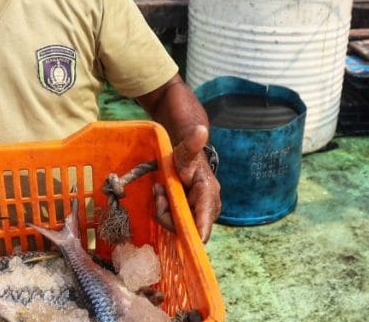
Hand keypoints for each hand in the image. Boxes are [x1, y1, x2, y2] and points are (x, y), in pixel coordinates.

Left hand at [153, 125, 219, 241]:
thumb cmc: (187, 155)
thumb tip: (201, 129)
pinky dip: (166, 211)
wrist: (187, 158)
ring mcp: (200, 215)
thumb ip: (192, 144)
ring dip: (165, 210)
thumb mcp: (185, 150)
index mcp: (209, 196)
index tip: (183, 240)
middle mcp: (209, 210)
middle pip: (187, 228)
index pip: (203, 224)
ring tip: (160, 190)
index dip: (194, 235)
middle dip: (168, 214)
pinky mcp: (192, 217)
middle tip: (159, 192)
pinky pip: (176, 222)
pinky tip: (162, 196)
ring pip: (179, 226)